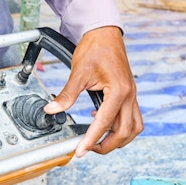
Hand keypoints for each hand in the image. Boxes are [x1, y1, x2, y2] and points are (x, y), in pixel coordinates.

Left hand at [44, 26, 142, 156]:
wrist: (104, 33)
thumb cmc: (94, 48)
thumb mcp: (78, 72)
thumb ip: (67, 95)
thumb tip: (52, 110)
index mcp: (119, 91)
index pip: (105, 123)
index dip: (91, 140)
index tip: (80, 151)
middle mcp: (130, 95)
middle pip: (125, 132)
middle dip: (107, 145)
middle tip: (87, 149)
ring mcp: (132, 95)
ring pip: (133, 127)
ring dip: (118, 139)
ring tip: (97, 141)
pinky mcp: (129, 94)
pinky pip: (132, 118)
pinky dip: (120, 127)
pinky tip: (101, 123)